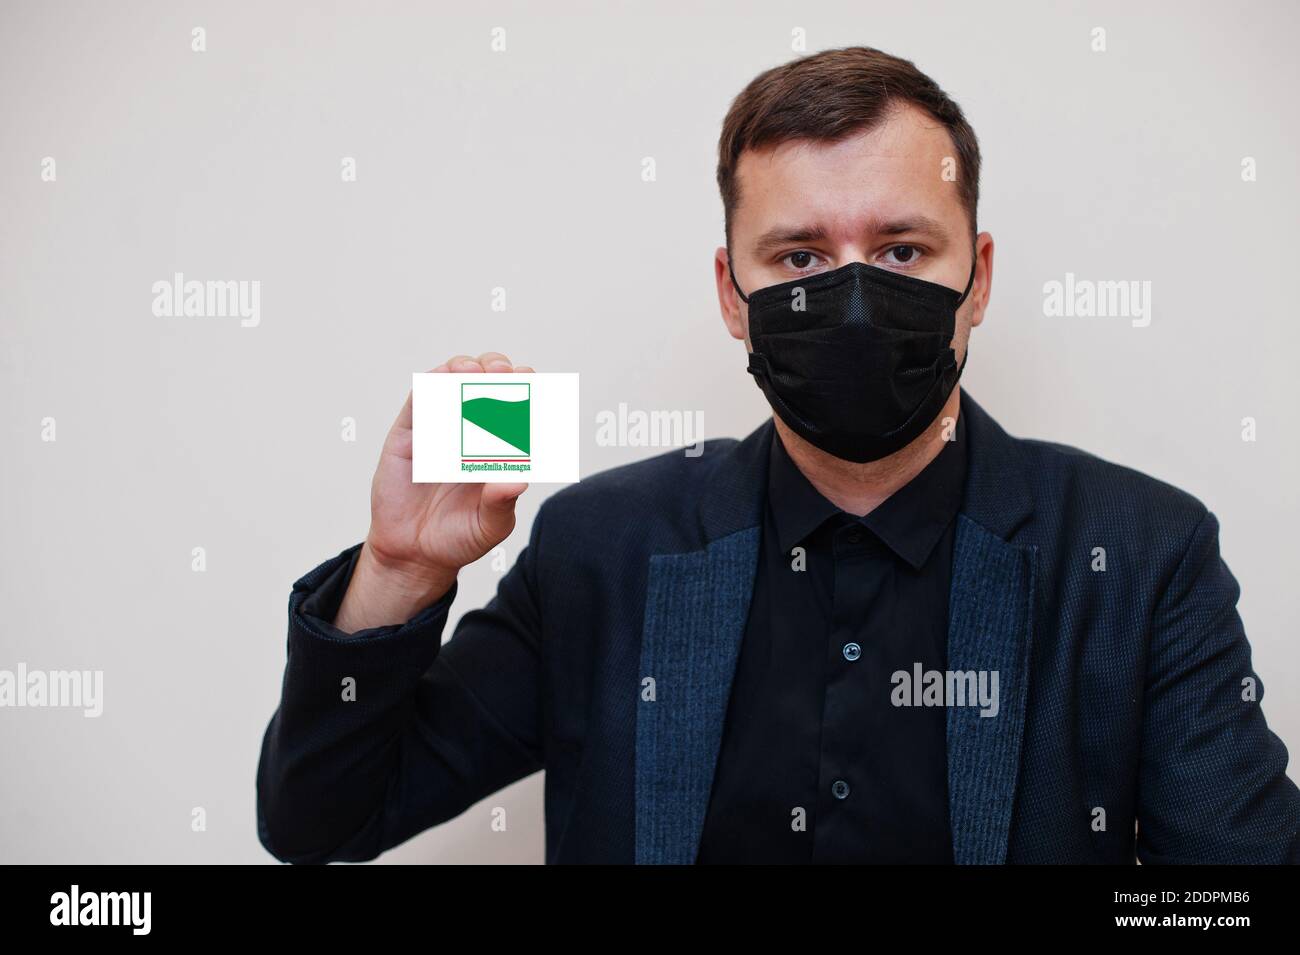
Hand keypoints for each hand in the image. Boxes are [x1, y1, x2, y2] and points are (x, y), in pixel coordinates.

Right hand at [333, 353, 531, 631]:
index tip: (532, 386)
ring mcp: (438, 430)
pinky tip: (439, 383)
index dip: (525, 391)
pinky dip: (428, 387)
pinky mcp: (409, 436)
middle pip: (485, 384)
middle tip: (503, 373)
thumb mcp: (490, 525)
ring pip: (450, 383)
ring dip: (463, 369)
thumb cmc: (458, 537)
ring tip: (471, 371)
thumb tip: (519, 480)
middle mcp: (470, 432)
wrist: (414, 556)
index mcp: (498, 447)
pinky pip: (417, 402)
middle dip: (497, 370)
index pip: (516, 407)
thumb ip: (502, 503)